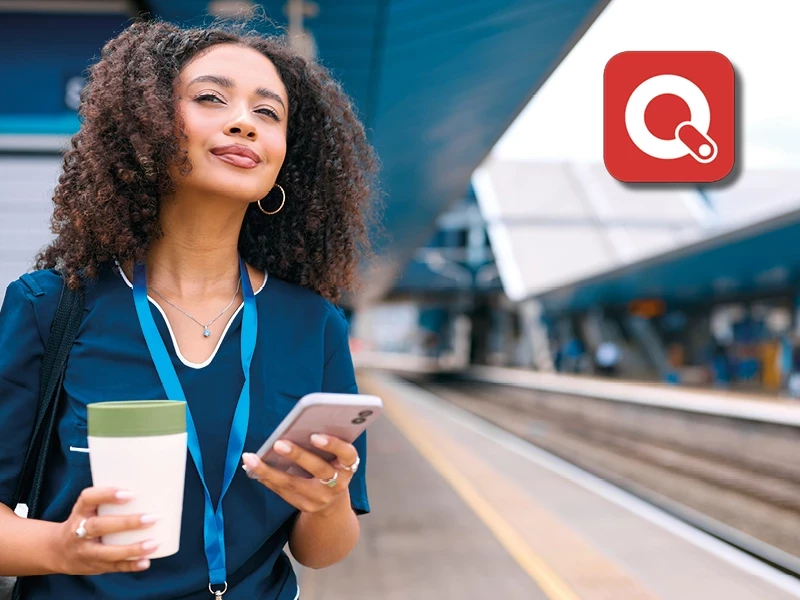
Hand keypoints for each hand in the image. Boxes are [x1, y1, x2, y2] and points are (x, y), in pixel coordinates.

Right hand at [52, 487, 160, 574]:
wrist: (58, 551)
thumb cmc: (85, 521)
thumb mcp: (89, 508)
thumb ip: (110, 499)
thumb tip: (152, 488)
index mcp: (80, 511)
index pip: (88, 499)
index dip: (107, 495)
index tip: (130, 493)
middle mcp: (79, 531)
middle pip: (99, 526)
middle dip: (126, 523)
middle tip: (151, 518)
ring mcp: (86, 551)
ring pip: (107, 551)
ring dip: (132, 549)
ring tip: (154, 543)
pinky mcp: (95, 566)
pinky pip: (113, 567)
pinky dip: (130, 566)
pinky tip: (146, 562)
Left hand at [242, 434, 357, 515]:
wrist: (333, 502)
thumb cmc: (332, 466)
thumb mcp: (336, 456)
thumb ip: (326, 443)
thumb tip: (299, 424)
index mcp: (348, 465)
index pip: (347, 454)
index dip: (333, 445)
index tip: (315, 436)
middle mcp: (337, 484)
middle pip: (319, 469)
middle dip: (298, 455)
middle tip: (278, 443)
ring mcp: (321, 498)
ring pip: (293, 484)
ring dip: (269, 470)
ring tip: (250, 458)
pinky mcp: (304, 506)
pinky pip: (283, 491)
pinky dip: (267, 478)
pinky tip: (252, 468)